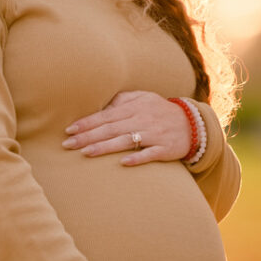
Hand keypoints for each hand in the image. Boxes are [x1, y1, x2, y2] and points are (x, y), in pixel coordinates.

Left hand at [63, 91, 190, 165]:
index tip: (68, 130)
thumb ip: (122, 100)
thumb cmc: (160, 111)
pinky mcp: (165, 149)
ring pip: (125, 141)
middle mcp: (142, 119)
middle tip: (68, 144)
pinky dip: (137, 158)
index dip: (86, 123)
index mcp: (134, 107)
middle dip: (88, 136)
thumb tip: (100, 106)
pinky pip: (150, 154)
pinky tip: (123, 163)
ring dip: (104, 147)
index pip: (105, 115)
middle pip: (110, 128)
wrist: (193, 124)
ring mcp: (154, 134)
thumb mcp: (143, 98)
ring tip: (85, 153)